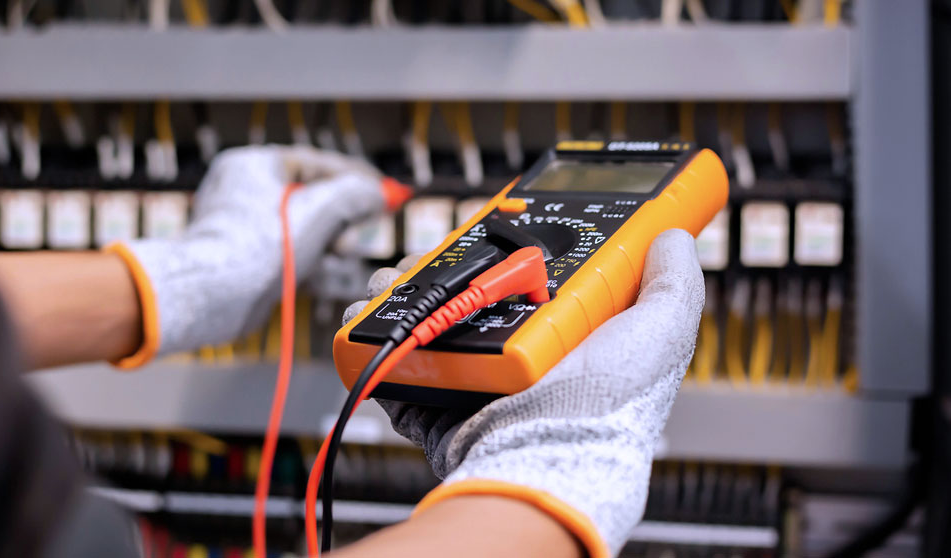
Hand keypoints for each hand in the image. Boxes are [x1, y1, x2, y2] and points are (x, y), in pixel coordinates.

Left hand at [113, 145, 385, 362]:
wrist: (213, 295)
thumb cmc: (256, 247)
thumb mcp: (320, 211)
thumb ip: (355, 195)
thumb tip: (377, 193)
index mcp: (256, 164)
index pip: (318, 163)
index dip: (357, 178)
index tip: (384, 191)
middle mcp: (244, 189)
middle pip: (310, 195)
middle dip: (340, 215)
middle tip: (360, 228)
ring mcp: (241, 224)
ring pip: (300, 226)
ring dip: (327, 240)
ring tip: (341, 251)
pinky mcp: (243, 257)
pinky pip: (286, 251)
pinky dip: (308, 260)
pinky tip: (322, 272)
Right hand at [342, 230, 703, 555]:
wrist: (547, 453)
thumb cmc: (607, 406)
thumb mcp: (660, 334)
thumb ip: (673, 283)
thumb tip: (673, 237)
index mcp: (561, 333)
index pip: (529, 273)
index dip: (511, 244)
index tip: (497, 223)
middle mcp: (516, 351)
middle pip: (469, 287)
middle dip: (443, 261)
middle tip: (437, 252)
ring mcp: (473, 373)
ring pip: (427, 314)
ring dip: (404, 290)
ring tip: (399, 279)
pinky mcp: (439, 395)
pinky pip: (400, 359)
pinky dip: (378, 337)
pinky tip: (375, 314)